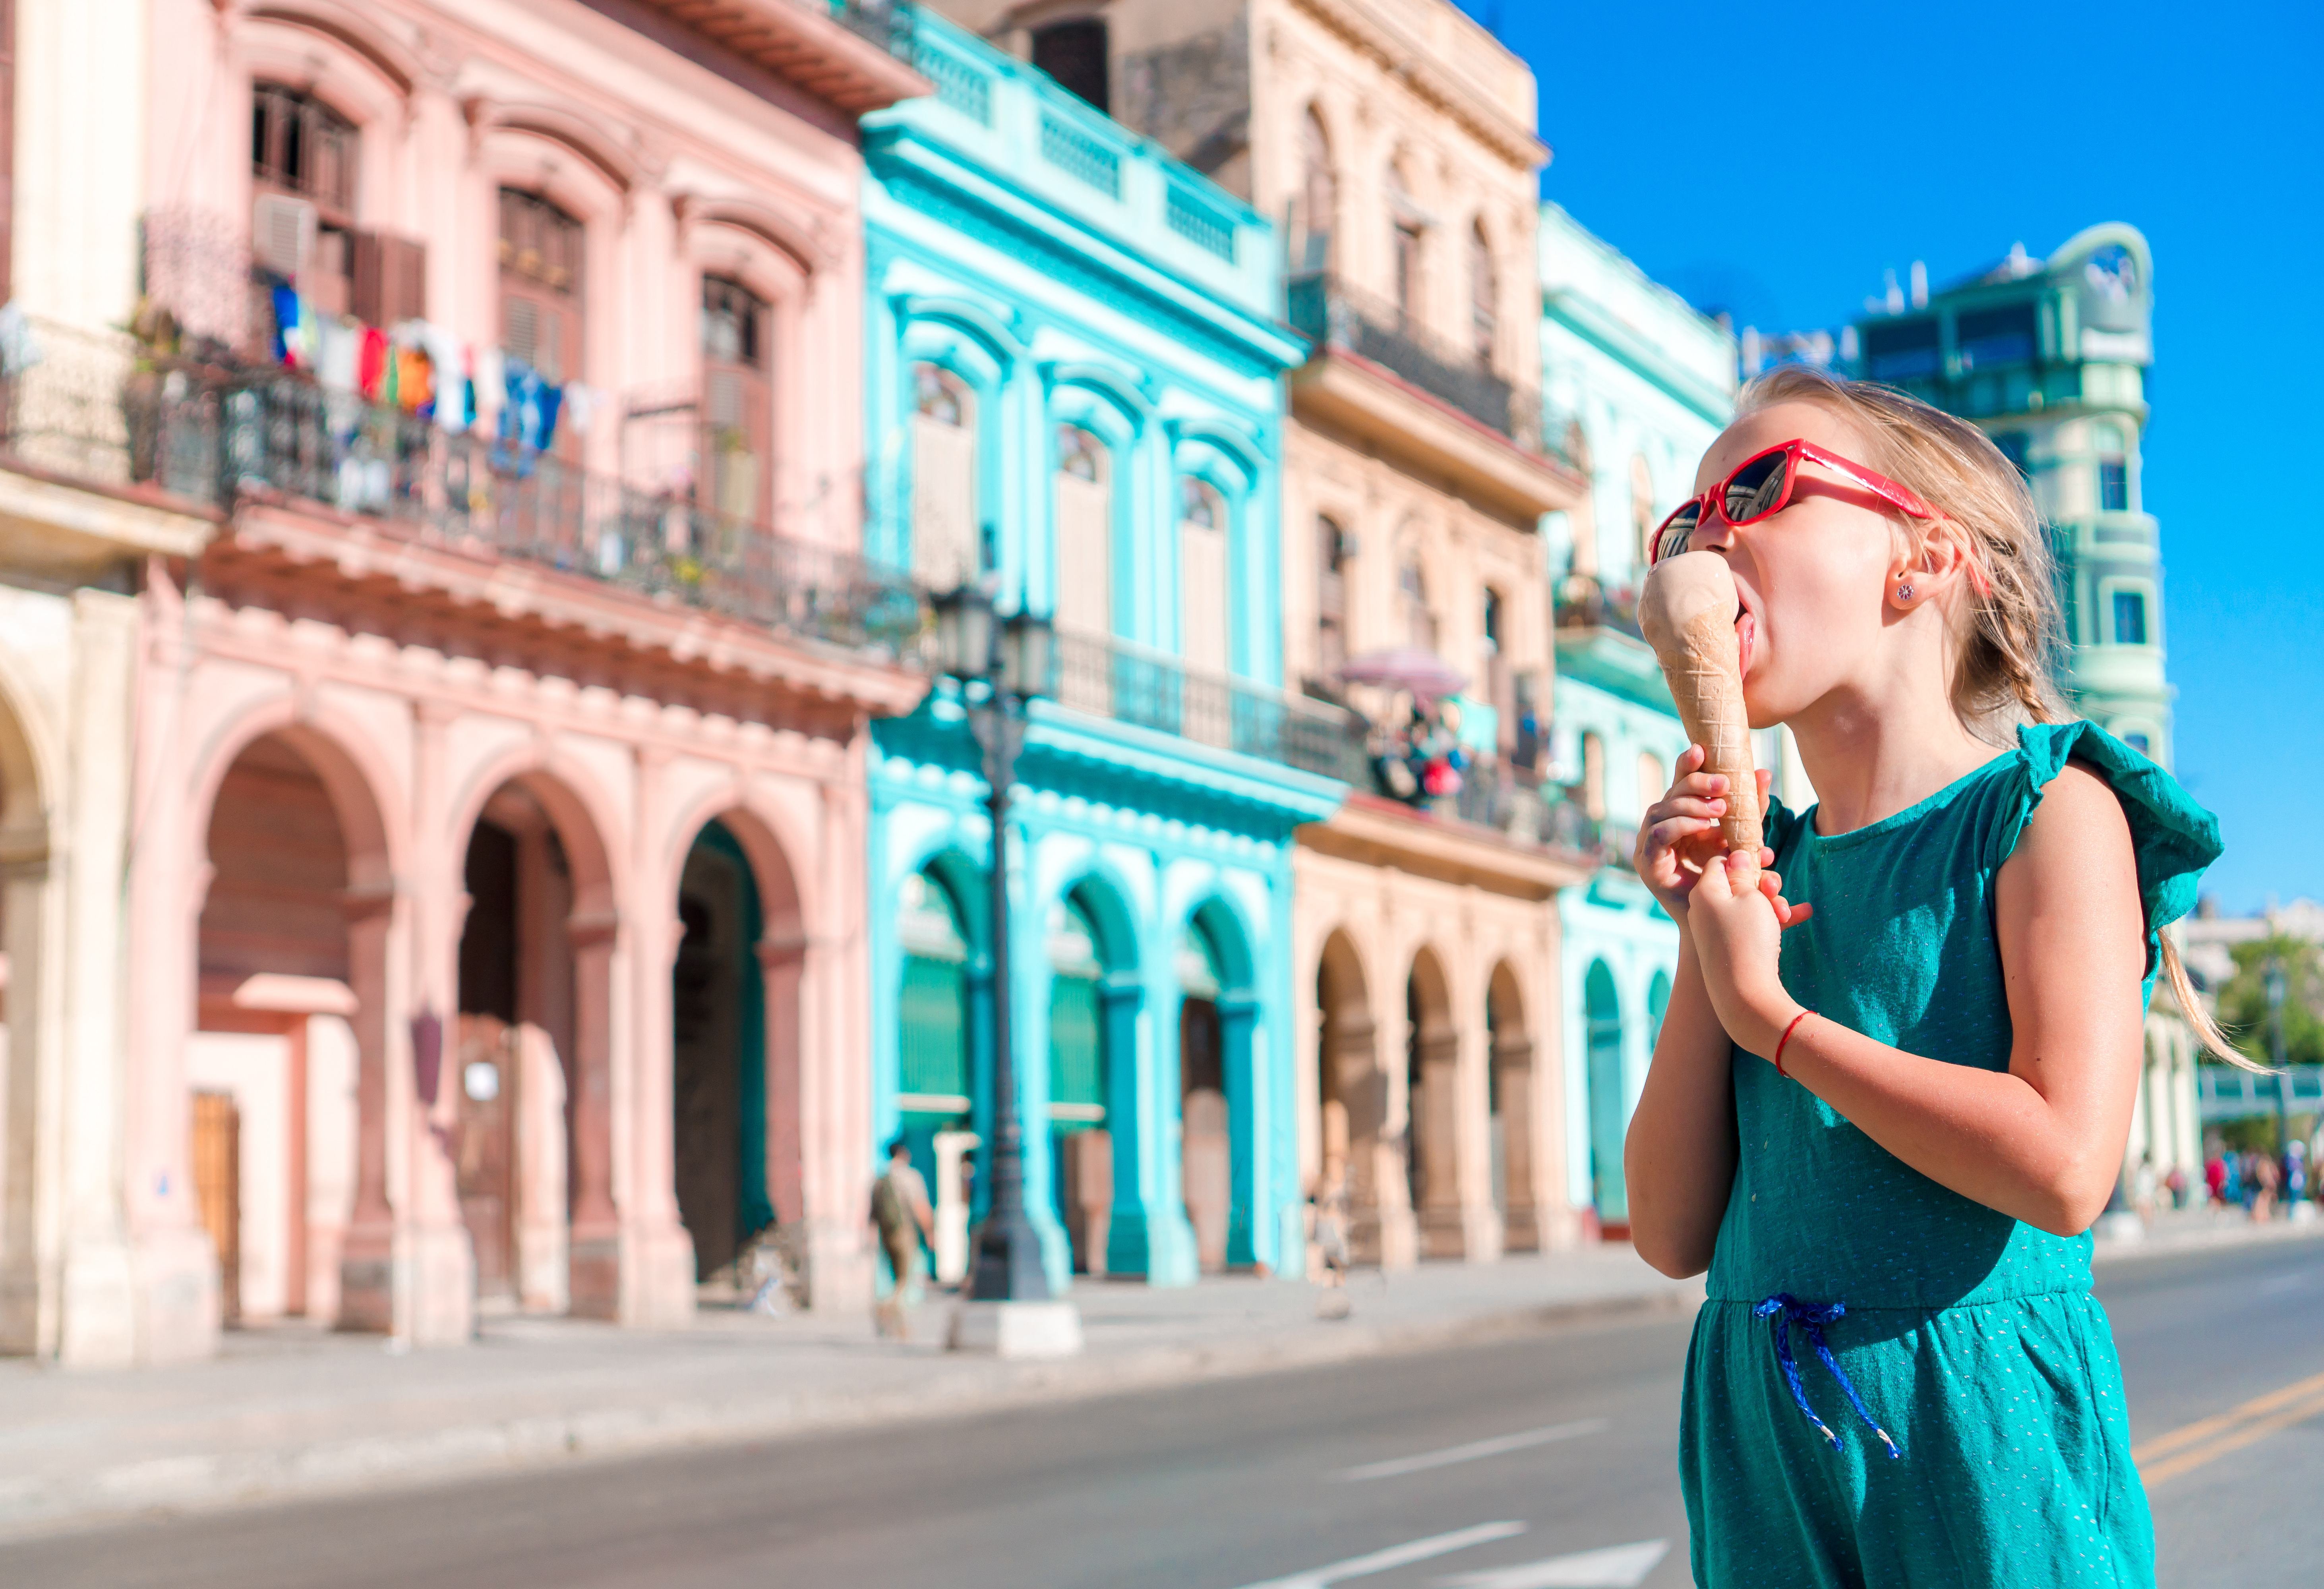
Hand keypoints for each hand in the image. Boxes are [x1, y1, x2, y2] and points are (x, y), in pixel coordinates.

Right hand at [1634, 747, 1773, 919]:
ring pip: (1662, 810)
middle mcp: (1660, 828)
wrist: (1719, 925)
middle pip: (1670, 793)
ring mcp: (1649, 845)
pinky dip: (1680, 826)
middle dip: (1696, 783)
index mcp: (1680, 819)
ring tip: (1720, 811)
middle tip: (1724, 786)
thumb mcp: (1744, 840)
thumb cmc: (1730, 882)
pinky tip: (1703, 827)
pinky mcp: (1647, 864)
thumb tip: (1764, 773)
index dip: (1687, 765)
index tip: (1703, 748)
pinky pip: (1658, 835)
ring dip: (1691, 806)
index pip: (1679, 784)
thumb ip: (1752, 810)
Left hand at [1686, 849, 1812, 1055]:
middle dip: (1764, 884)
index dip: (1745, 858)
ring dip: (1773, 904)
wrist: (1746, 995)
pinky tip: (1802, 915)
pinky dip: (1773, 920)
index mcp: (1703, 892)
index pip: (1721, 861)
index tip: (1766, 858)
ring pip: (1749, 905)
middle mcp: (1704, 910)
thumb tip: (1736, 856)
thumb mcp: (1750, 898)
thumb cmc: (1748, 940)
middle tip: (1777, 889)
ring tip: (1789, 913)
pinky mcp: (1729, 947)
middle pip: (1736, 884)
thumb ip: (1743, 875)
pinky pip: (1752, 925)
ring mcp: (1716, 930)